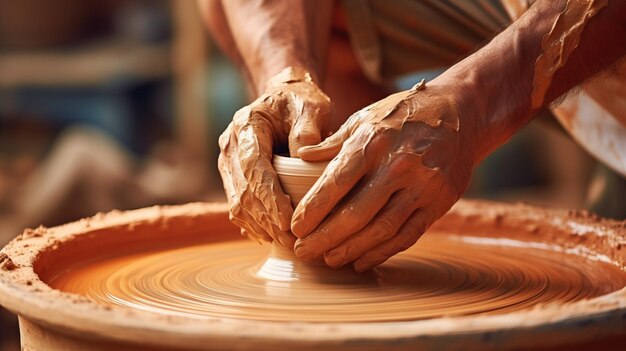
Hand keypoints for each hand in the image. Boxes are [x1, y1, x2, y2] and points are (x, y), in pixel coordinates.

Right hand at [218, 67, 331, 246]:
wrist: (282, 99)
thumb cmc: (300, 102)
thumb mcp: (311, 105)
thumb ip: (308, 127)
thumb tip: (304, 155)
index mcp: (246, 125)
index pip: (254, 167)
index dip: (268, 197)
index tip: (286, 220)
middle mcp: (230, 146)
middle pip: (243, 191)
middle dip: (267, 220)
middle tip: (293, 242)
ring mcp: (228, 163)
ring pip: (237, 204)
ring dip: (261, 227)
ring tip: (287, 244)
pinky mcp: (232, 178)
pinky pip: (238, 207)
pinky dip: (255, 225)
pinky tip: (273, 238)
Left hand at [291, 80, 478, 271]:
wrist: (461, 113)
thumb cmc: (403, 114)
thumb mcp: (365, 117)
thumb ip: (333, 142)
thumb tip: (299, 157)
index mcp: (374, 142)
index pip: (337, 182)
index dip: (313, 209)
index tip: (295, 228)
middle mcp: (398, 166)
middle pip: (356, 213)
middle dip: (325, 237)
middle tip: (303, 250)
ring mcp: (422, 186)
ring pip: (382, 229)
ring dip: (351, 249)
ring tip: (328, 259)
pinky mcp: (439, 203)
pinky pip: (407, 235)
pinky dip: (382, 252)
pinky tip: (361, 261)